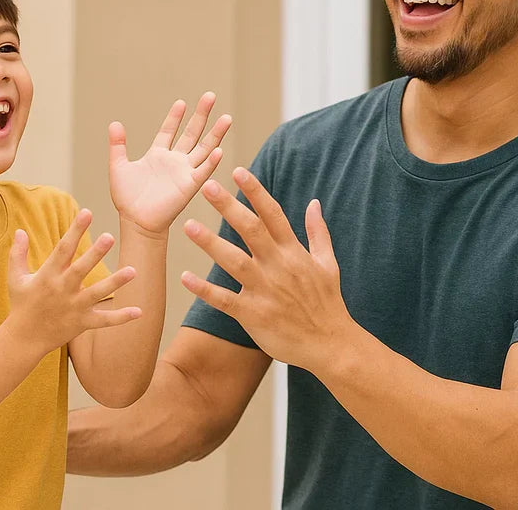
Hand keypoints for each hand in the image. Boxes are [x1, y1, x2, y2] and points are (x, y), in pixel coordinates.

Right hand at [5, 210, 140, 356]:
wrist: (23, 339)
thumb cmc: (22, 304)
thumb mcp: (15, 278)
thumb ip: (18, 254)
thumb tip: (20, 231)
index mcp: (48, 275)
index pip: (63, 249)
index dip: (75, 230)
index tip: (87, 212)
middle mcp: (62, 290)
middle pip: (81, 269)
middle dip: (95, 254)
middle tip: (110, 237)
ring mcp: (74, 307)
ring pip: (97, 294)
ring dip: (115, 282)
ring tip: (133, 270)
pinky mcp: (82, 323)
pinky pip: (104, 321)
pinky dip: (121, 317)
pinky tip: (139, 311)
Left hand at [108, 92, 231, 236]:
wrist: (135, 222)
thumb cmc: (127, 199)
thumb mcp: (119, 167)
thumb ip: (118, 145)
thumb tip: (114, 123)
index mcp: (158, 155)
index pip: (169, 130)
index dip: (175, 117)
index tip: (182, 102)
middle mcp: (174, 161)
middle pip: (192, 133)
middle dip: (201, 115)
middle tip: (210, 96)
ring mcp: (184, 172)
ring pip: (204, 148)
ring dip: (215, 134)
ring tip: (227, 118)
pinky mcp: (189, 186)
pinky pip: (203, 171)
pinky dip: (212, 161)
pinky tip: (219, 149)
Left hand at [180, 167, 352, 371]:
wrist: (332, 346)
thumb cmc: (328, 303)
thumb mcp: (328, 263)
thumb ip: (318, 231)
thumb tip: (314, 202)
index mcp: (293, 252)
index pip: (273, 214)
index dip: (255, 192)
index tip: (238, 171)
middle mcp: (277, 266)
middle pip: (250, 230)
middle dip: (228, 207)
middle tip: (206, 186)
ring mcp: (265, 290)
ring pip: (233, 262)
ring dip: (210, 244)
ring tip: (189, 225)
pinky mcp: (254, 315)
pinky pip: (224, 300)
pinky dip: (205, 290)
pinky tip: (185, 278)